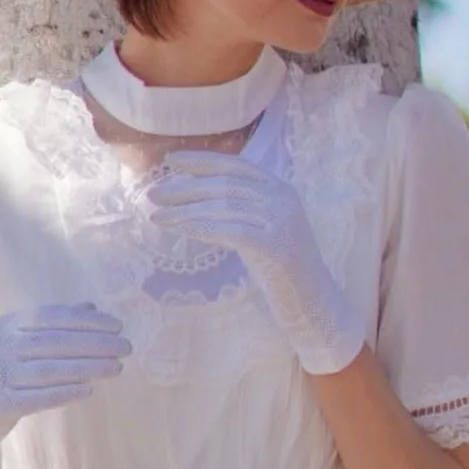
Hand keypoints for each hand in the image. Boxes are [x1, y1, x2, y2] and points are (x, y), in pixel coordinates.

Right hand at [0, 302, 130, 468]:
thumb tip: (92, 308)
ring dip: (87, 368)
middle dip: (94, 343)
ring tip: (117, 368)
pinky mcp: (1, 403)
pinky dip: (65, 393)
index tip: (118, 326)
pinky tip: (90, 391)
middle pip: (54, 342)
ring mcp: (0, 374)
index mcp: (9, 324)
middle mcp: (2, 345)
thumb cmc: (6, 371)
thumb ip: (55, 325)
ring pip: (49, 369)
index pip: (52, 316)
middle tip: (126, 348)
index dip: (87, 321)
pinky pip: (38, 398)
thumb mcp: (23, 341)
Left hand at [146, 151, 365, 374]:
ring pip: (224, 206)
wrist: (315, 306)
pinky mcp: (276, 247)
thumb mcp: (263, 232)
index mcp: (281, 189)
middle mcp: (283, 199)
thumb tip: (198, 199)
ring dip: (185, 210)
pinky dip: (201, 228)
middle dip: (184, 188)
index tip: (170, 162)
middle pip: (225, 184)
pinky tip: (179, 229)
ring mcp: (281, 221)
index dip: (202, 161)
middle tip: (152, 194)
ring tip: (156, 215)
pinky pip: (230, 230)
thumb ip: (242, 212)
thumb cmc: (284, 273)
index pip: (236, 165)